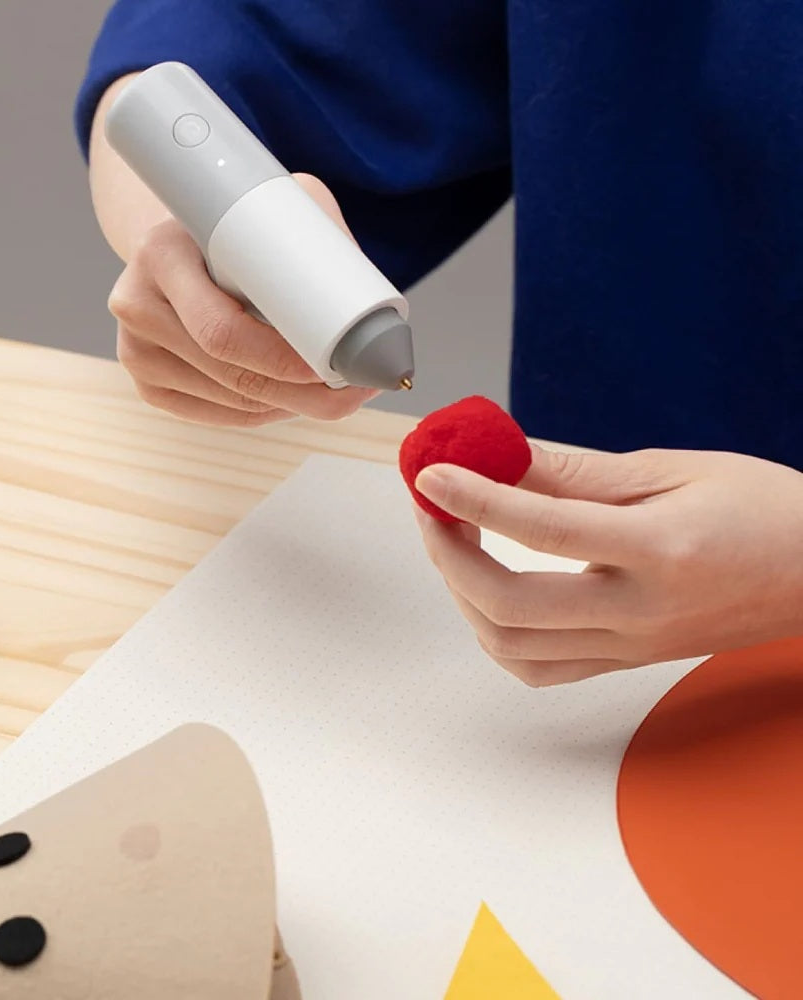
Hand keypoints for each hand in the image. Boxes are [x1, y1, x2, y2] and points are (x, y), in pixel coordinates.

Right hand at [108, 173, 376, 426]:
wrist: (180, 243)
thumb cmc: (237, 225)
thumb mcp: (279, 205)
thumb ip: (320, 238)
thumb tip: (371, 307)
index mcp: (161, 252)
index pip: (222, 330)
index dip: (282, 360)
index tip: (333, 367)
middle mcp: (136, 303)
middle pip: (232, 376)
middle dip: (304, 394)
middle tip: (354, 391)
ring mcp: (136, 351)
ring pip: (233, 403)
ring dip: (292, 406)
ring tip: (336, 392)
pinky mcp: (147, 384)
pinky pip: (220, 416)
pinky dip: (264, 414)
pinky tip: (293, 399)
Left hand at [413, 445, 802, 685]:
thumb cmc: (763, 511)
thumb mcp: (673, 470)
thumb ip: (577, 471)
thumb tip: (500, 456)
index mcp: (660, 551)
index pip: (541, 529)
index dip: (473, 498)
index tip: (429, 474)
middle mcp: (640, 612)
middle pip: (510, 606)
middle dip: (449, 554)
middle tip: (432, 507)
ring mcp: (630, 648)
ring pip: (513, 648)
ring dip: (463, 595)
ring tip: (454, 541)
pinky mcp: (626, 664)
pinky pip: (539, 669)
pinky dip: (496, 633)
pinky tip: (488, 589)